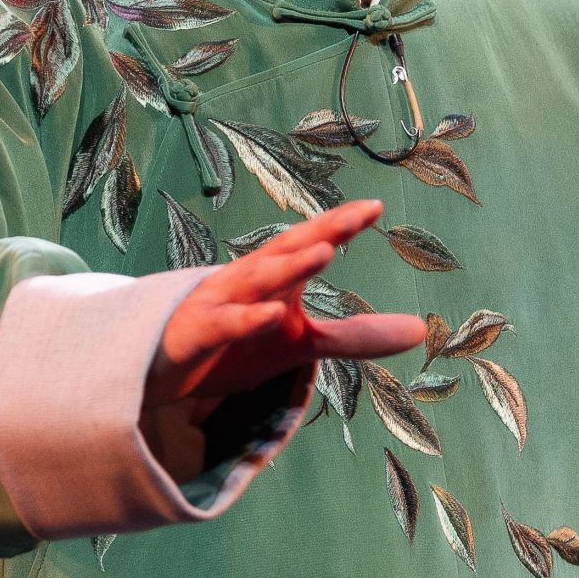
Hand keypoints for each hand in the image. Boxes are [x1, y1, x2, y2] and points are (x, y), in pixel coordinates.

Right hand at [141, 197, 428, 474]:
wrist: (158, 369)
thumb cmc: (234, 345)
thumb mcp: (300, 345)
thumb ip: (356, 336)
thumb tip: (421, 331)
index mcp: (272, 277)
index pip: (309, 244)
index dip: (340, 226)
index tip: (375, 208)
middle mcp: (245, 281)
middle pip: (284, 251)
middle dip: (319, 232)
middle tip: (356, 217)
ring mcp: (216, 305)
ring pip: (254, 280)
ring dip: (288, 266)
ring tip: (324, 251)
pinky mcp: (194, 336)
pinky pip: (222, 325)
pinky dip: (246, 319)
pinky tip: (272, 315)